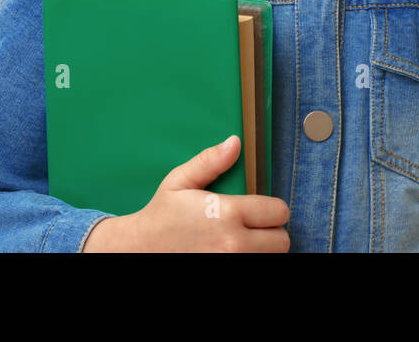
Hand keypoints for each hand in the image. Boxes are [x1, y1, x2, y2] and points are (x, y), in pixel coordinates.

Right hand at [81, 135, 289, 251]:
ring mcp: (230, 263)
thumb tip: (235, 143)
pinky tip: (235, 252)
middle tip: (254, 228)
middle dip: (271, 232)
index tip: (261, 210)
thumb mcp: (180, 181)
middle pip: (281, 240)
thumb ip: (210, 161)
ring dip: (263, 250)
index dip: (272, 208)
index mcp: (227, 213)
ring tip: (246, 241)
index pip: (279, 211)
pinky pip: (254, 268)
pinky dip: (251, 260)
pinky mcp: (224, 275)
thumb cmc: (161, 216)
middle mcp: (233, 243)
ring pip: (273, 257)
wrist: (137, 250)